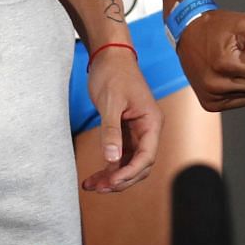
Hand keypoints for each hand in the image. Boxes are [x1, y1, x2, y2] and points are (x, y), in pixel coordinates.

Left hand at [79, 46, 161, 193]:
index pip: (147, 157)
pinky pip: (121, 155)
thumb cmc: (113, 73)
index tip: (111, 182)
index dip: (129, 172)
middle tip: (98, 188)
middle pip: (140, 165)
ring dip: (113, 176)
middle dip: (120, 179)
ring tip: (92, 186)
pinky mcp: (126, 131)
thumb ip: (111, 130)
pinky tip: (96, 175)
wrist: (109, 55)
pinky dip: (109, 166)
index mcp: (152, 122)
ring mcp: (138, 131)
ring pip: (129, 163)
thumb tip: (113, 159)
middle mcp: (148, 129)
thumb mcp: (110, 102)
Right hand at [174, 9, 244, 111]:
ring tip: (231, 63)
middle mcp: (216, 84)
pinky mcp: (209, 104)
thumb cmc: (216, 26)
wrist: (187, 31)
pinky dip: (237, 89)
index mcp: (225, 64)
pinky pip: (239, 102)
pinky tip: (226, 74)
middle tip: (238, 55)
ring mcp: (211, 96)